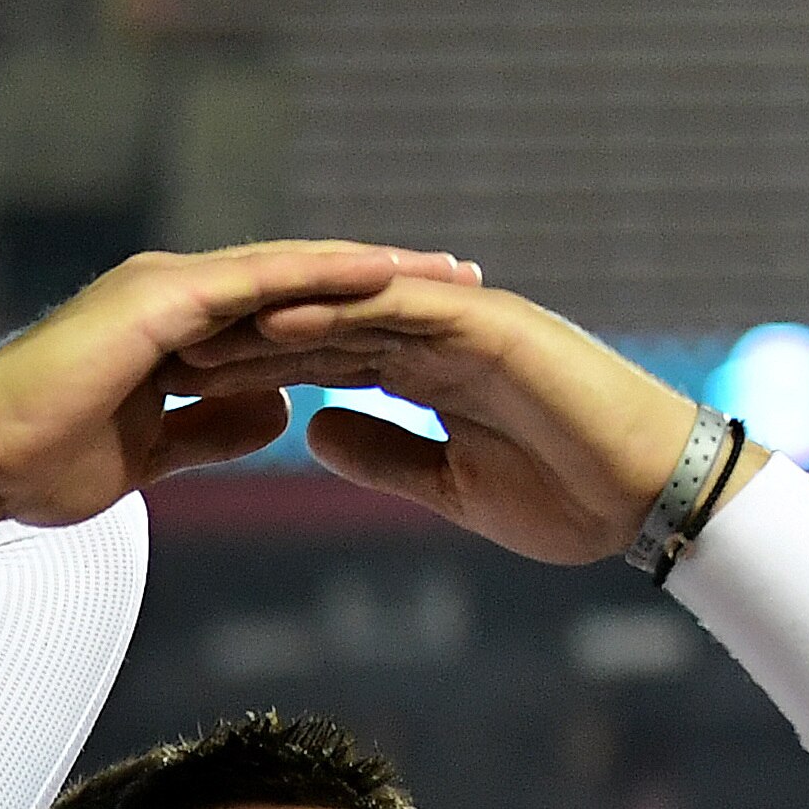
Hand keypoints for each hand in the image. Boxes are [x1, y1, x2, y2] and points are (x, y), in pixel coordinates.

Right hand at [0, 243, 460, 543]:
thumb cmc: (37, 461)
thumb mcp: (149, 450)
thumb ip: (208, 428)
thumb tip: (273, 412)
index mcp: (171, 328)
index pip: (281, 313)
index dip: (353, 314)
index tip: (423, 322)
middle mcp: (174, 293)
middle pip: (301, 279)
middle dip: (386, 279)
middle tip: (466, 279)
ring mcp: (168, 288)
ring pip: (294, 269)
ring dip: (376, 268)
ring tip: (451, 271)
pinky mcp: (163, 298)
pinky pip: (264, 280)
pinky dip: (328, 275)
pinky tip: (389, 275)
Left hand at [165, 274, 701, 564]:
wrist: (654, 498)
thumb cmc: (570, 495)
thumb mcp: (450, 486)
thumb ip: (383, 455)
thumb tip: (314, 433)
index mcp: (422, 373)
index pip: (316, 363)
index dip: (245, 372)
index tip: (172, 389)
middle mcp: (436, 337)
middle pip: (317, 328)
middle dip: (237, 338)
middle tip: (154, 349)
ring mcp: (462, 324)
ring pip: (346, 310)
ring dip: (268, 318)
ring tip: (192, 329)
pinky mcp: (489, 325)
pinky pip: (400, 310)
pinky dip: (337, 311)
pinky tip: (274, 320)